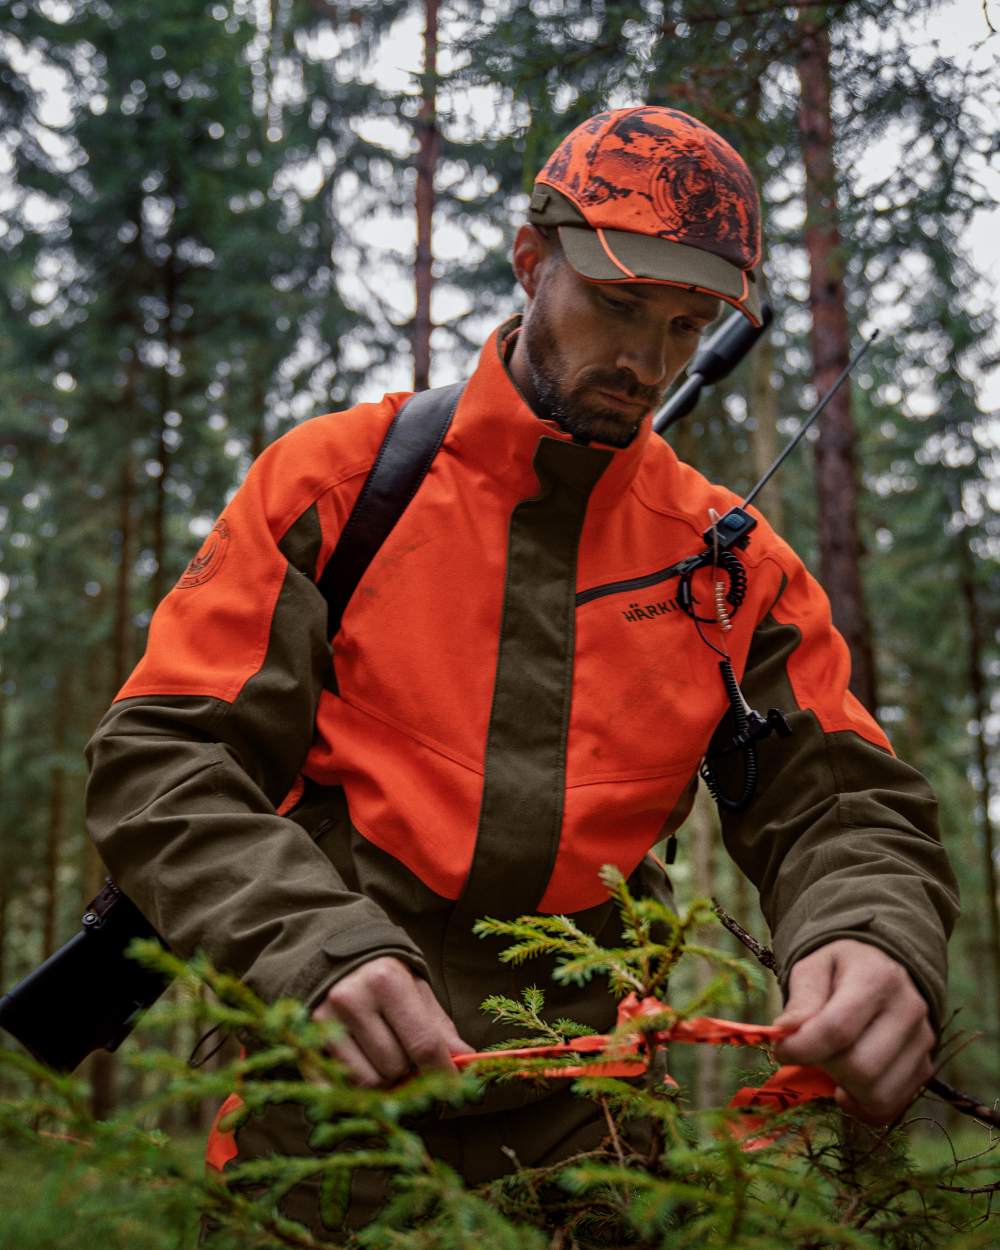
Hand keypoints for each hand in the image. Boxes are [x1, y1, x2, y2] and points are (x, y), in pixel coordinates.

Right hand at [310, 956, 469, 1087]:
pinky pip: (337, 1091)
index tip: (456, 1092)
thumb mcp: (415, 990)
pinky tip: (362, 1072)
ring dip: (384, 1082)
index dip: (444, 1074)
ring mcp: (323, 1024)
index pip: (423, 1043)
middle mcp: (351, 999)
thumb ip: (439, 1027)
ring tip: (384, 1060)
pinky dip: (355, 1092)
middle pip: (396, 1068)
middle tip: (409, 1060)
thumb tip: (466, 1062)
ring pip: (369, 1084)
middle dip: (410, 1072)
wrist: (328, 958)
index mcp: (386, 981)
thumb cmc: (382, 977)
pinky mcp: (305, 1044)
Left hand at [772, 939, 934, 1123]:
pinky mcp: (925, 1067)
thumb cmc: (839, 971)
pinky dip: (862, 1106)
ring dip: (843, 1089)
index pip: (837, 1029)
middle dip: (824, 1068)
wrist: (880, 970)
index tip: (782, 1050)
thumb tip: (786, 1031)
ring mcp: (922, 1041)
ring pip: (877, 1095)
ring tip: (830, 1065)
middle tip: (810, 1054)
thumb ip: (801, 999)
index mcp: (877, 977)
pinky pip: (891, 1107)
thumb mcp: (812, 969)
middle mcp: (908, 1009)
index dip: (802, 1048)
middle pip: (860, 1068)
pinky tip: (847, 1086)